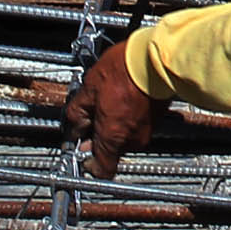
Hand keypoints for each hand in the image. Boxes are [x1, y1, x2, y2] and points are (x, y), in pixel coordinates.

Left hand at [60, 37, 157, 175]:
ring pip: (124, 137)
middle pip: (111, 150)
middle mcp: (131, 139)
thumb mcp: (89, 89)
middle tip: (91, 116)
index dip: (89, 164)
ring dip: (113, 125)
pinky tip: (122, 97)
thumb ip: (77, 112)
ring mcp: (147, 130)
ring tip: (107, 100)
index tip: (82, 151)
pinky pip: (136, 125)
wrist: (156, 59)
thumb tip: (74, 124)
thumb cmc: (125, 71)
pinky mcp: (156, 119)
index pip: (102, 170)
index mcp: (112, 137)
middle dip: (99, 136)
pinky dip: (127, 117)